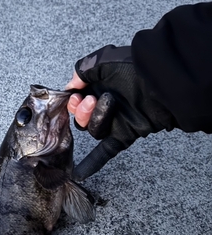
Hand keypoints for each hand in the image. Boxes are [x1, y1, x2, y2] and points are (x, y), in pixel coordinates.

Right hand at [65, 45, 175, 180]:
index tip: (75, 96)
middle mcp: (104, 105)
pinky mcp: (123, 134)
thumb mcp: (105, 60)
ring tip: (108, 104)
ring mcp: (114, 121)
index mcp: (99, 86)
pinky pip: (106, 151)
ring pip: (92, 131)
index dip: (72, 100)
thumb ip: (84, 69)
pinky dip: (93, 163)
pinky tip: (80, 173)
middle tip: (90, 101)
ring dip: (95, 119)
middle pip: (81, 118)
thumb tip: (71, 85)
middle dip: (81, 110)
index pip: (76, 99)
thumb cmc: (136, 68)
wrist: (163, 83)